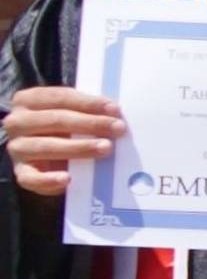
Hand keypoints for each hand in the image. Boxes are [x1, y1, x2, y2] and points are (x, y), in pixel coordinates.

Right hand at [6, 87, 124, 198]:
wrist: (45, 157)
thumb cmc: (62, 129)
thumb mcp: (71, 114)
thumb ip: (86, 111)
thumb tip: (115, 114)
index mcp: (27, 101)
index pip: (60, 98)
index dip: (88, 103)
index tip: (115, 110)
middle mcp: (17, 122)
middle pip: (56, 120)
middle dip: (90, 123)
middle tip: (117, 128)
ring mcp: (17, 148)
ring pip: (46, 146)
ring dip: (79, 147)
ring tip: (106, 148)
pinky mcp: (21, 172)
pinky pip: (31, 178)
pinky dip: (48, 180)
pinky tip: (68, 179)